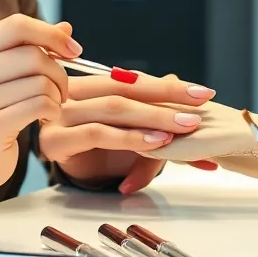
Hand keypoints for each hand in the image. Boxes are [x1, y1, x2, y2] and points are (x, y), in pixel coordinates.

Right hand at [0, 14, 75, 216]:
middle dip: (59, 71)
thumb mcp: (1, 75)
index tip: (73, 50)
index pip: (17, 25)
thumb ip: (30, 48)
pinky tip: (47, 117)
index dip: (51, 34)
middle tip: (61, 89)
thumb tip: (66, 28)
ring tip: (51, 105)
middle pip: (33, 55)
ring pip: (40, 81)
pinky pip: (39, 105)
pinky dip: (52, 110)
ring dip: (57, 95)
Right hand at [40, 72, 219, 194]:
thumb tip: (185, 87)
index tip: (201, 92)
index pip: (132, 79)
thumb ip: (153, 109)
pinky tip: (155, 142)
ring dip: (153, 117)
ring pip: (113, 108)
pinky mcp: (56, 141)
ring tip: (184, 126)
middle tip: (199, 108)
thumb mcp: (130, 128)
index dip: (167, 85)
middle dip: (166, 97)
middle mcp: (72, 93)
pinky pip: (97, 134)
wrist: (70, 177)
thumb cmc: (101, 149)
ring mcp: (61, 115)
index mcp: (90, 83)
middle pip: (124, 88)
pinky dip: (129, 137)